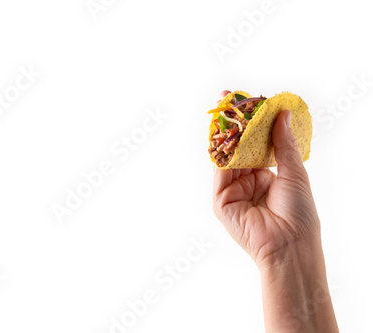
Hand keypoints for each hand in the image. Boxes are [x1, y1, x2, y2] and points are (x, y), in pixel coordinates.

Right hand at [212, 91, 320, 268]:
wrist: (290, 245)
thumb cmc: (299, 213)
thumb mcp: (294, 172)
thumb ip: (283, 143)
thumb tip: (282, 115)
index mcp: (267, 175)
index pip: (255, 143)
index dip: (252, 123)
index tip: (249, 101)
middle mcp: (248, 181)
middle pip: (238, 146)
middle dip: (233, 123)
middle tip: (228, 98)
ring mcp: (233, 190)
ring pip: (226, 156)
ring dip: (225, 133)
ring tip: (225, 109)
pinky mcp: (221, 201)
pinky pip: (220, 172)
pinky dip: (221, 152)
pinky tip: (225, 134)